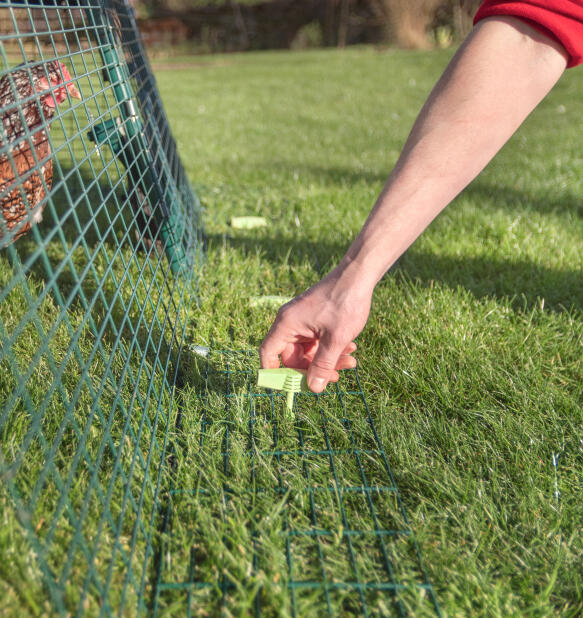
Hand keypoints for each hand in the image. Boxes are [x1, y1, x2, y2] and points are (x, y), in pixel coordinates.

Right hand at [259, 270, 371, 392]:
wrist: (359, 275)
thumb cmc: (345, 302)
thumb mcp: (335, 339)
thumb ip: (323, 365)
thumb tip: (313, 388)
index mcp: (287, 324)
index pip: (268, 353)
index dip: (275, 373)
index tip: (292, 387)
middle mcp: (291, 322)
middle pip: (293, 357)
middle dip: (315, 369)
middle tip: (337, 376)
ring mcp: (303, 321)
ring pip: (310, 351)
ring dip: (329, 360)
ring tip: (351, 361)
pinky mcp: (315, 319)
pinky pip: (318, 341)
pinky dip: (332, 348)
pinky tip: (351, 348)